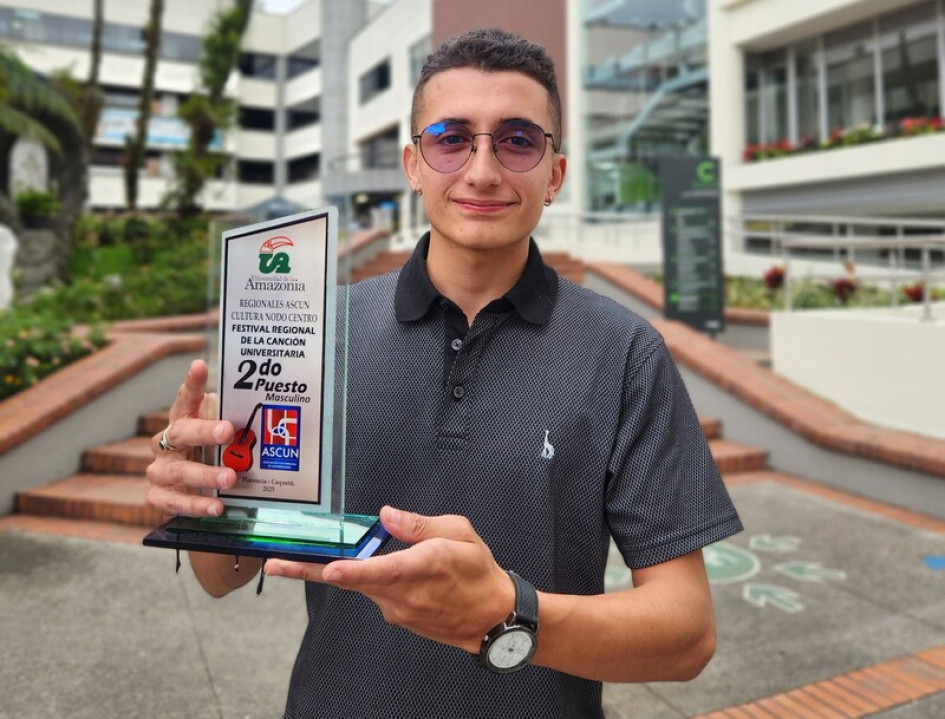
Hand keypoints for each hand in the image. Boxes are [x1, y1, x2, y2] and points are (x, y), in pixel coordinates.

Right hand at [146, 359, 235, 517]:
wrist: (189, 495)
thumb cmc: (210, 457)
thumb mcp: (221, 438)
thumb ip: (232, 424)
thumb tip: (269, 410)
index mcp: (181, 422)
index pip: (186, 399)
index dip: (192, 383)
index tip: (200, 366)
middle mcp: (166, 444)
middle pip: (182, 433)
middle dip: (205, 431)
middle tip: (228, 431)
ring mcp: (159, 471)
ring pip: (180, 472)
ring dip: (206, 475)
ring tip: (230, 478)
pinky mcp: (158, 497)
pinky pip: (175, 502)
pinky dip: (196, 506)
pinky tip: (216, 507)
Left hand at [265, 506, 514, 652]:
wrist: (494, 618)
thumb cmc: (480, 571)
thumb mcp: (459, 533)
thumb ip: (419, 524)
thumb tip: (386, 515)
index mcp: (420, 568)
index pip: (379, 571)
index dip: (351, 571)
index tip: (329, 570)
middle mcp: (403, 594)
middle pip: (350, 580)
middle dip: (311, 570)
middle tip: (275, 564)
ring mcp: (397, 609)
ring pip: (361, 584)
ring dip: (345, 570)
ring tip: (346, 553)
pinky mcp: (397, 616)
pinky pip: (375, 592)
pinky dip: (370, 577)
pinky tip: (392, 568)